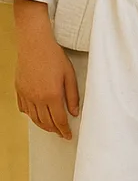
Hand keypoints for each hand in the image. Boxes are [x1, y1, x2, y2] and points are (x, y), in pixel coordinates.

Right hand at [13, 0, 79, 138]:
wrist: (34, 45)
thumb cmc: (54, 57)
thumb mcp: (70, 75)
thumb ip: (73, 96)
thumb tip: (74, 113)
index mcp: (52, 96)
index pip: (59, 120)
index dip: (64, 130)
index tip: (68, 136)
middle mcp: (37, 99)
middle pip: (46, 122)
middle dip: (55, 130)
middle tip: (62, 133)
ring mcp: (26, 96)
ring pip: (34, 118)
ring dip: (43, 126)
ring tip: (52, 128)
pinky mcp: (19, 91)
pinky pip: (24, 109)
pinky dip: (31, 116)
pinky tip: (37, 116)